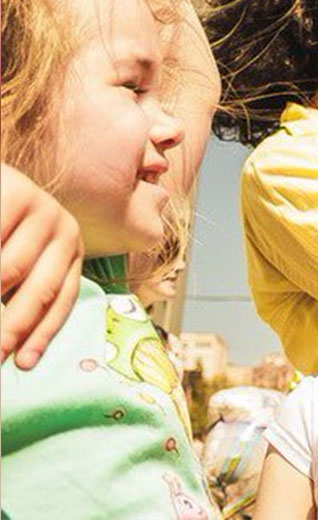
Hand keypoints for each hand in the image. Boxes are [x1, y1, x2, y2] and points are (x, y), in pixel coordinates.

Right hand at [1, 164, 83, 369]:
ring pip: (9, 272)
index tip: (22, 365)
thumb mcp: (15, 258)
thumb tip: (12, 350)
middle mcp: (66, 232)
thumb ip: (17, 296)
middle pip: (38, 291)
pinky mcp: (15, 193)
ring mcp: (42, 209)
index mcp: (71, 253)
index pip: (62, 301)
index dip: (41, 335)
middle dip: (11, 328)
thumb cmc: (5, 230)